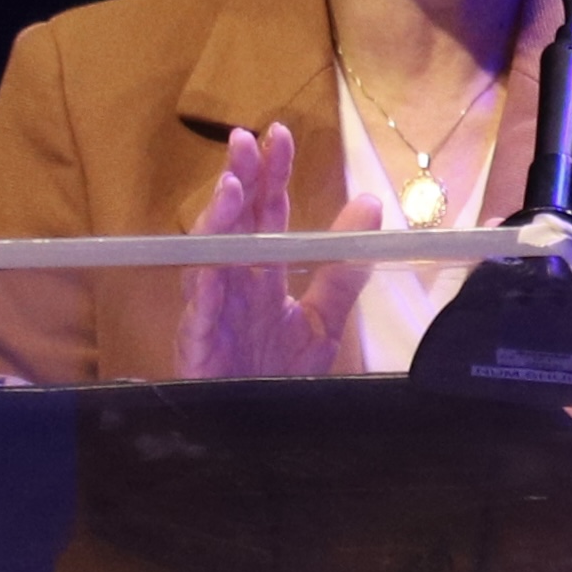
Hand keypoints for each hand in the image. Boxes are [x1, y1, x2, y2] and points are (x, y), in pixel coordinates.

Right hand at [175, 120, 388, 381]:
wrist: (261, 438)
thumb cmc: (278, 374)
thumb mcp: (324, 319)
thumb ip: (343, 266)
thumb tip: (371, 203)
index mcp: (261, 275)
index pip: (266, 213)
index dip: (271, 174)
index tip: (278, 133)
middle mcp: (234, 287)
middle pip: (232, 225)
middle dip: (237, 181)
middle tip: (243, 141)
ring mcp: (215, 316)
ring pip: (207, 262)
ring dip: (215, 225)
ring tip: (230, 189)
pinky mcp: (201, 350)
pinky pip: (200, 318)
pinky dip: (205, 293)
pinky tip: (212, 269)